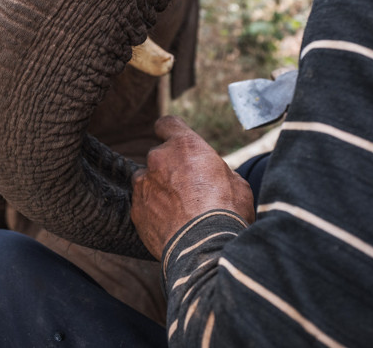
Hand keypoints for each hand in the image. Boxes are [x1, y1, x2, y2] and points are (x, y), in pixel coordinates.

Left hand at [131, 116, 254, 258]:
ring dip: (157, 188)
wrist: (205, 249)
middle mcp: (158, 159)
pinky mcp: (135, 209)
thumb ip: (218, 171)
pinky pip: (142, 204)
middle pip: (159, 155)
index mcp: (185, 145)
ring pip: (146, 180)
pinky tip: (170, 225)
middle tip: (188, 188)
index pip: (167, 124)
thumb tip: (216, 176)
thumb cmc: (227, 213)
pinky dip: (151, 210)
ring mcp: (143, 184)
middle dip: (170, 167)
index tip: (174, 140)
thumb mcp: (237, 183)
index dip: (170, 131)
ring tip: (178, 209)